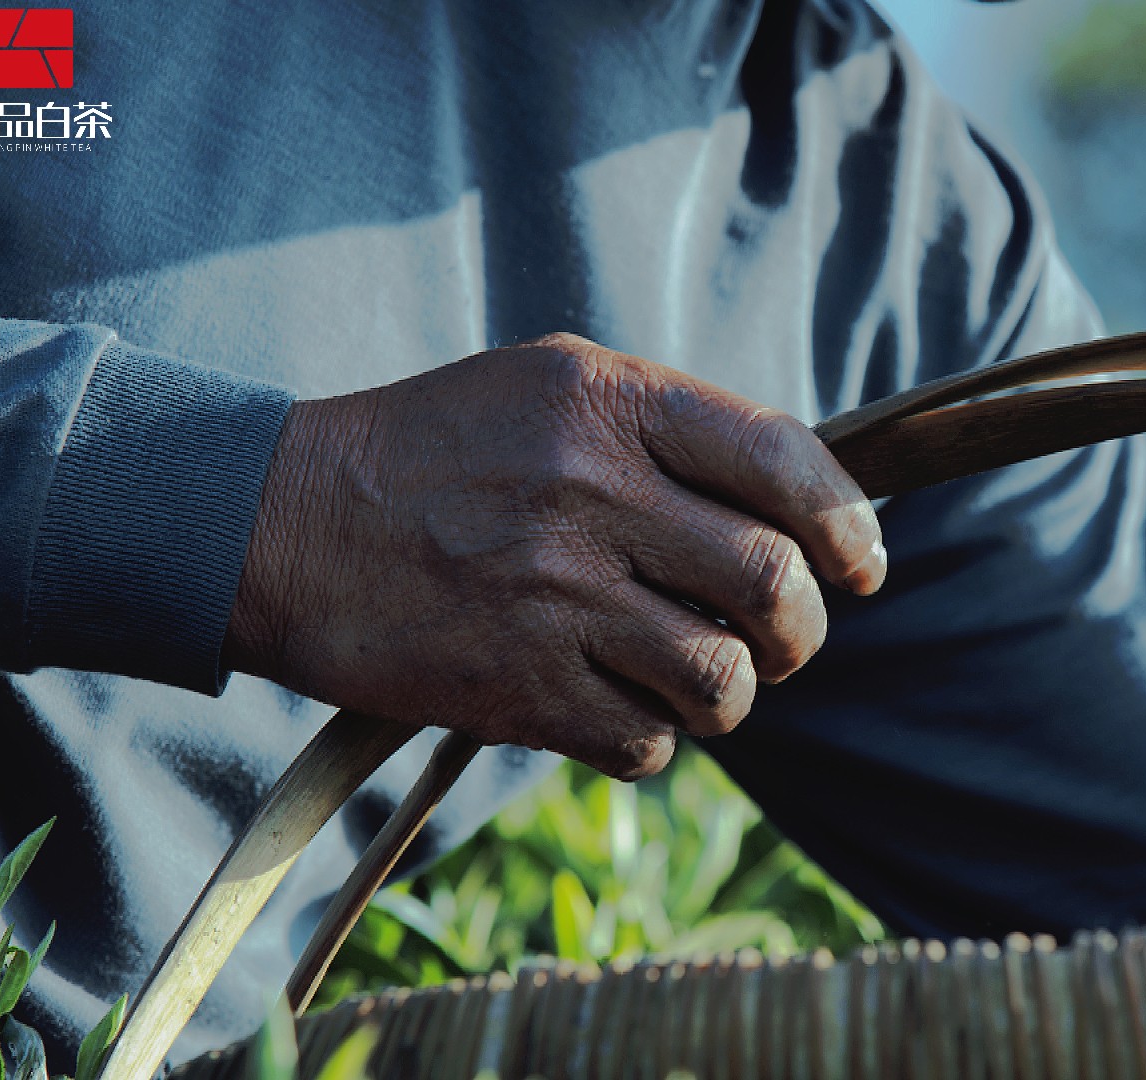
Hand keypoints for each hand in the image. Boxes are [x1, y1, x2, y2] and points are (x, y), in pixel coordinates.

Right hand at [224, 334, 885, 779]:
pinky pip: (645, 745)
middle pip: (773, 585)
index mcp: (609, 403)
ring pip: (722, 683)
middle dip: (804, 630)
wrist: (283, 524)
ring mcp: (552, 598)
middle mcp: (589, 494)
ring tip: (696, 678)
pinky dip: (653, 742)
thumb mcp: (554, 386)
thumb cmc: (440, 450)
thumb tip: (812, 505)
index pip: (786, 462)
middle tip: (783, 639)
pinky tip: (618, 709)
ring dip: (732, 695)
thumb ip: (675, 430)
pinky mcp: (513, 689)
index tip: (863, 566)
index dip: (849, 525)